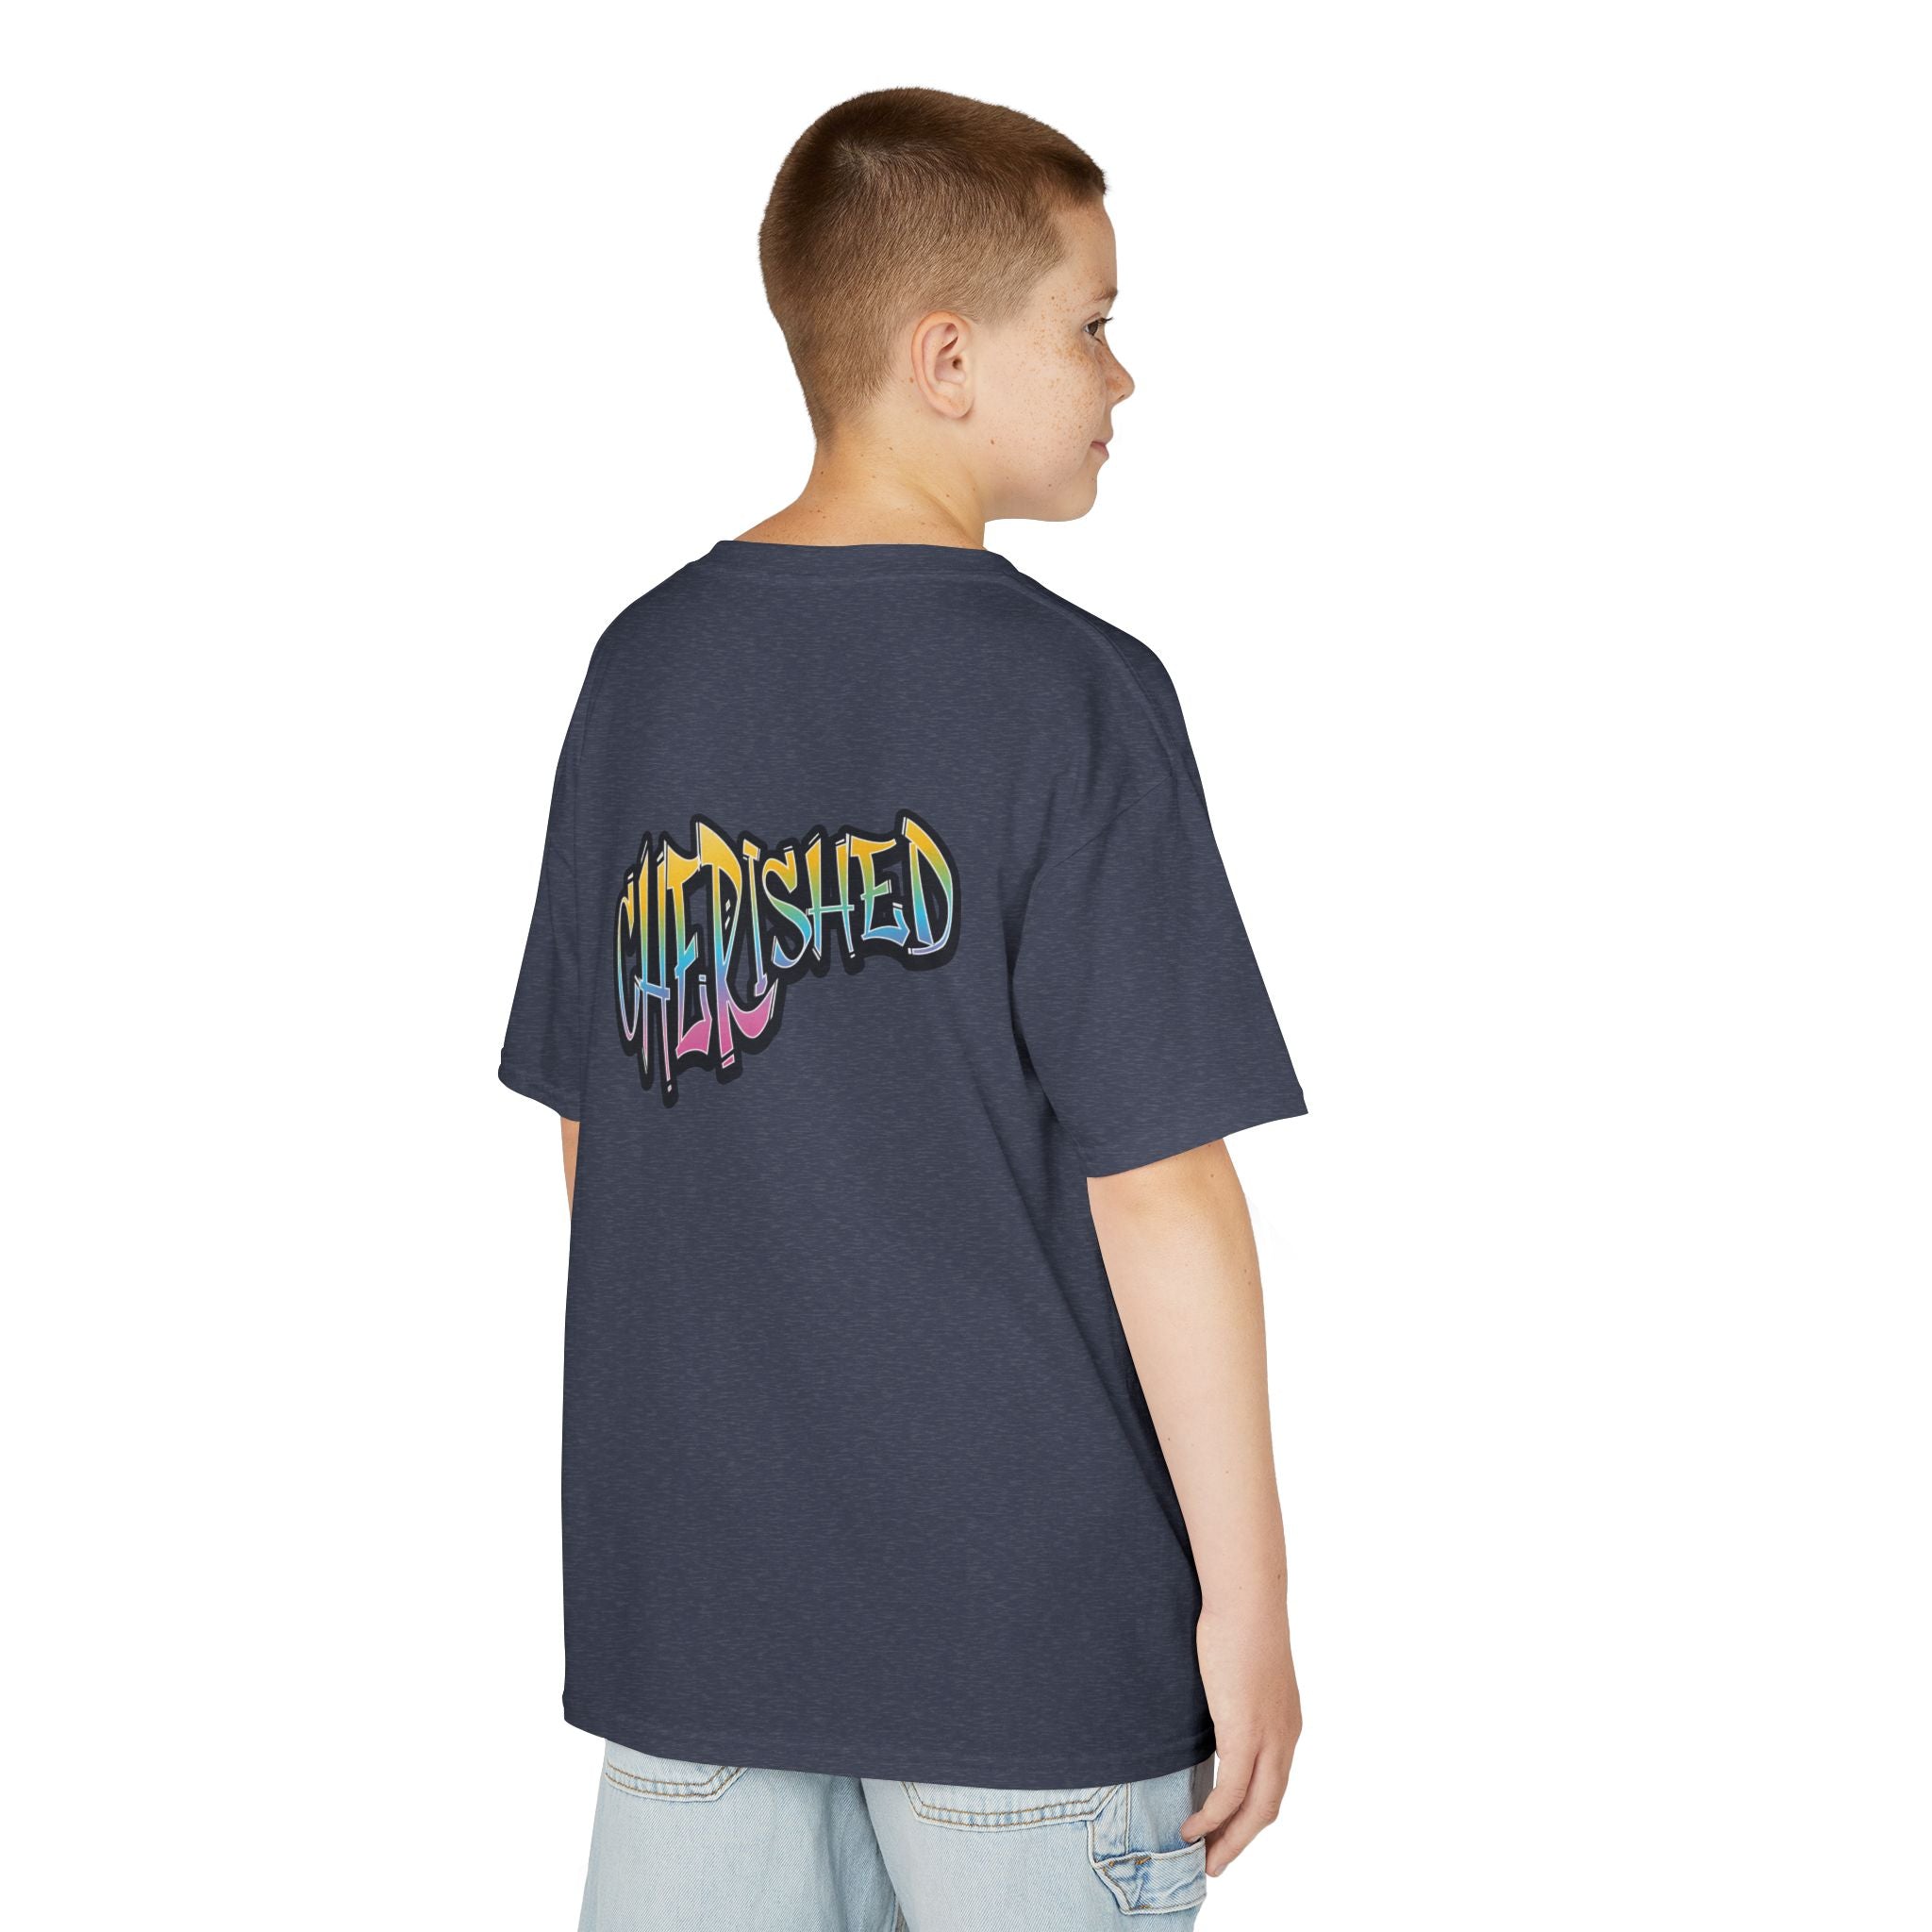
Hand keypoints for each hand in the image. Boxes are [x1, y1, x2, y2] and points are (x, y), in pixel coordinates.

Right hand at [1180, 1599, 1301, 1875]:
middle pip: (1269, 1808)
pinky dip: (1213, 1817)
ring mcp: (1269, 1738)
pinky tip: (1193, 1827)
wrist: (1246, 1598)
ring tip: (1204, 1859)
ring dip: (1229, 1840)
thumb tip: (1214, 1706)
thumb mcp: (1240, 1670)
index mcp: (1286, 1724)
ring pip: (1256, 1810)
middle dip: (1241, 1841)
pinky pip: (1231, 1793)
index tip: (1228, 1832)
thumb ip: (1234, 1696)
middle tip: (1215, 1862)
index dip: (1252, 1815)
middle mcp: (1285, 1738)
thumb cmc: (1238, 1620)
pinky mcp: (1245, 1733)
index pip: (1274, 1784)